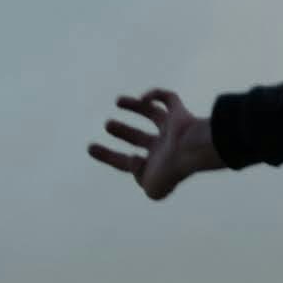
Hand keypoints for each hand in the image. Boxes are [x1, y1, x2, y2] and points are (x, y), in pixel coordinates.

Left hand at [88, 87, 218, 199]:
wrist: (193, 151)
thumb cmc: (172, 170)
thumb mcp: (152, 188)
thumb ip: (140, 178)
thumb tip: (133, 158)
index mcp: (155, 165)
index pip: (127, 162)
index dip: (107, 156)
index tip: (90, 148)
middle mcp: (164, 147)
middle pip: (139, 137)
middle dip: (122, 131)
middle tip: (107, 125)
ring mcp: (173, 129)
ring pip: (152, 113)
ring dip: (134, 106)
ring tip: (117, 101)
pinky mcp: (180, 113)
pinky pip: (169, 98)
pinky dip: (155, 94)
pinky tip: (143, 98)